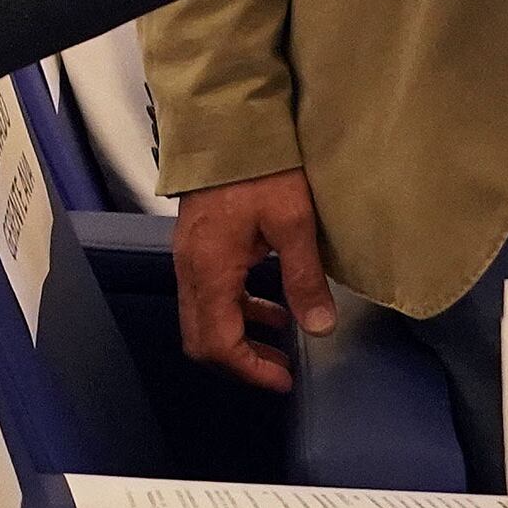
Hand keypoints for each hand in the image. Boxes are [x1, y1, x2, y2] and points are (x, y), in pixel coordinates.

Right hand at [171, 170, 339, 391]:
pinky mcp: (195, 246)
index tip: (283, 380)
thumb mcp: (294, 223)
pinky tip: (268, 300)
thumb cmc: (260, 171)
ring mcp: (188, 258)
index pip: (219, 343)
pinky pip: (207, 294)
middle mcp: (190, 271)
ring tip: (281, 335)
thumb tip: (320, 328)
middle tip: (280, 367)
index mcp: (211, 272)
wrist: (226, 127)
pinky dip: (235, 309)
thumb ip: (304, 279)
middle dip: (241, 361)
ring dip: (239, 335)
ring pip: (203, 318)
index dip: (250, 370)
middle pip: (201, 339)